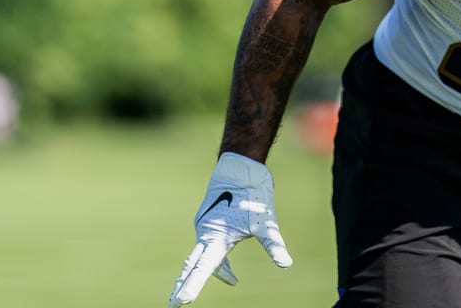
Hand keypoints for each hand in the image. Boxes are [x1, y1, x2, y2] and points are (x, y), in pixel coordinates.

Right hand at [168, 152, 292, 306]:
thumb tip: (286, 265)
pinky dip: (214, 261)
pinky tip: (228, 272)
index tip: (182, 301)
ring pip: (201, 256)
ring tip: (199, 292)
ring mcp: (204, 227)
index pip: (203, 267)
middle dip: (184, 285)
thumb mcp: (266, 223)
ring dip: (200, 274)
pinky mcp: (208, 222)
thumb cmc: (253, 195)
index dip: (193, 285)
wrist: (240, 167)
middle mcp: (205, 233)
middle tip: (174, 304)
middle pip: (192, 265)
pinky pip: (208, 247)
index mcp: (216, 237)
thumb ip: (273, 245)